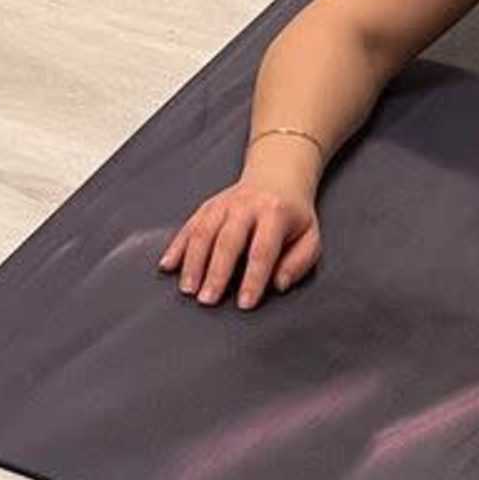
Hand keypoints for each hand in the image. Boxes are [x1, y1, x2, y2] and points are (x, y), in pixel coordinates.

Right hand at [157, 176, 318, 307]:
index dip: (253, 279)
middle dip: (216, 272)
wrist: (276, 176)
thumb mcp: (310, 237)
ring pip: (203, 233)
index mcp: (274, 213)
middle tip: (208, 300)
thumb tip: (279, 284)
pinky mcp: (207, 207)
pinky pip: (189, 227)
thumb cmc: (293, 215)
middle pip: (227, 241)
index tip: (245, 303)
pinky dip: (176, 247)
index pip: (262, 250)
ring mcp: (222, 204)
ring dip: (193, 262)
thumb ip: (299, 262)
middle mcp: (245, 206)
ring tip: (188, 289)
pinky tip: (168, 265)